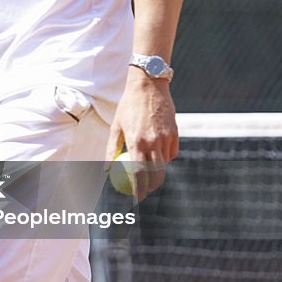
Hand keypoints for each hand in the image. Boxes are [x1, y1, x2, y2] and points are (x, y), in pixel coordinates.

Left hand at [106, 71, 178, 199]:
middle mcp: (153, 142)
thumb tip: (106, 169)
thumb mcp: (116, 126)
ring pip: (165, 163)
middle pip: (156, 173)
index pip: (138, 173)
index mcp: (136, 142)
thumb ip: (112, 148)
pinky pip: (172, 152)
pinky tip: (159, 156)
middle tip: (147, 189)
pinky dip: (166, 157)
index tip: (137, 197)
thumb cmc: (128, 106)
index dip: (139, 188)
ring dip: (159, 171)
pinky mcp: (175, 132)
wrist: (149, 85)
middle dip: (153, 186)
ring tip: (151, 174)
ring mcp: (166, 137)